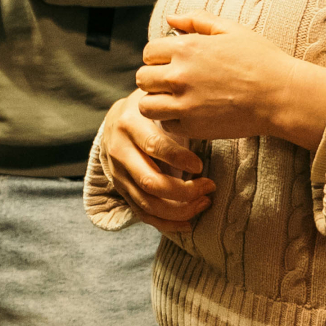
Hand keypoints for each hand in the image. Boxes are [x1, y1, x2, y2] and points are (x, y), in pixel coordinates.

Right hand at [100, 99, 212, 233]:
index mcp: (129, 125)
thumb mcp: (156, 101)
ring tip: (204, 201)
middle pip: (150, 181)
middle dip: (184, 190)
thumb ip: (173, 110)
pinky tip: (188, 222)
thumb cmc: (147, 110)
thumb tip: (206, 117)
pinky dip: (166, 223)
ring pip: (148, 203)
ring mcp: (118, 174)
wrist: (116, 120)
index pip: (154, 146)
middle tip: (209, 186)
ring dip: (179, 209)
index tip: (201, 166)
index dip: (179, 158)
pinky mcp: (122, 190)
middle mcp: (119, 152)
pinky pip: (143, 214)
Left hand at [136, 13, 325, 148]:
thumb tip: (171, 19)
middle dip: (154, 78)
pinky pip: (165, 125)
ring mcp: (183, 104)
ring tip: (174, 100)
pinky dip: (172, 121)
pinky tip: (188, 114)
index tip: (172, 62)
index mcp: (186, 48)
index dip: (159, 57)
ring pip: (146, 105)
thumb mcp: (231, 30)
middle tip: (172, 82)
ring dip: (156, 102)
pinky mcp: (191, 128)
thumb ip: (197, 20)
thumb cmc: (260, 60)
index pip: (149, 52)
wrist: (281, 96)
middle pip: (143, 78)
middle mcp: (178, 75)